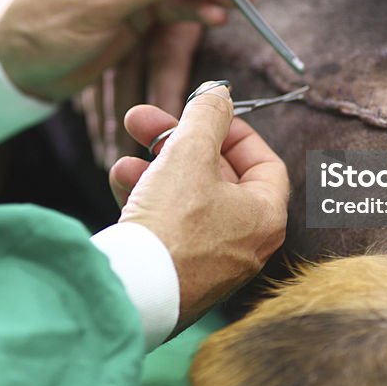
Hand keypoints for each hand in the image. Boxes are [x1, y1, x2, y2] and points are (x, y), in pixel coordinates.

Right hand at [108, 82, 289, 327]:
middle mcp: (245, 242)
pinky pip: (168, 225)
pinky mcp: (177, 273)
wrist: (134, 292)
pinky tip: (120, 181)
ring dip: (155, 168)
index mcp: (265, 215)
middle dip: (177, 142)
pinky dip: (148, 199)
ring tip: (125, 156)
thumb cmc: (173, 223)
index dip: (233, 131)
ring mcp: (211, 261)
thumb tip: (219, 93)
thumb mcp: (190, 152)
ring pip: (186, 198)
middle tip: (143, 121)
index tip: (202, 114)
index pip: (263, 162)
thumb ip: (207, 115)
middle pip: (217, 176)